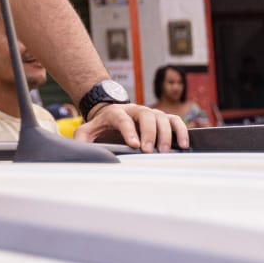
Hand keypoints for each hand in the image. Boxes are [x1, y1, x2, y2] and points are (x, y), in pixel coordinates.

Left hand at [74, 103, 188, 152]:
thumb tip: (79, 150)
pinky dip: (182, 131)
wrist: (112, 116)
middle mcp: (135, 110)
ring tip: (165, 152)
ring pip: (162, 117)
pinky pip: (175, 121)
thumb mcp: (87, 132)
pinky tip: (184, 145)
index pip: (122, 119)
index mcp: (115, 113)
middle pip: (146, 115)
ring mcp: (150, 113)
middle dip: (149, 132)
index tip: (134, 144)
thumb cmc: (101, 128)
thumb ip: (82, 139)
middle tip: (149, 150)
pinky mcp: (162, 119)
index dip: (129, 130)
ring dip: (166, 134)